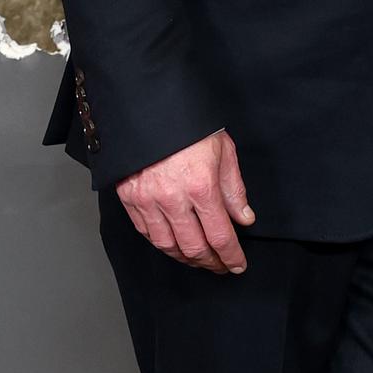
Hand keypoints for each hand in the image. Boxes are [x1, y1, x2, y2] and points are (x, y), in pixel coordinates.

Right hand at [117, 131, 253, 272]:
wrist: (148, 106)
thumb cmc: (188, 124)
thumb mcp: (223, 151)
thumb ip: (234, 190)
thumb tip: (244, 218)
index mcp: (200, 186)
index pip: (220, 236)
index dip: (231, 256)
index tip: (237, 265)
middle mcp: (172, 198)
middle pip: (193, 247)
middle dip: (210, 262)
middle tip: (221, 266)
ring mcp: (147, 200)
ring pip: (167, 245)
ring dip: (186, 258)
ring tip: (199, 260)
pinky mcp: (129, 198)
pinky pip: (146, 232)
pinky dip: (162, 244)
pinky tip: (174, 245)